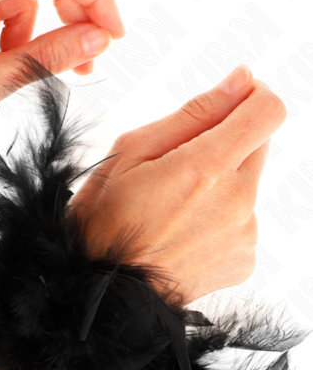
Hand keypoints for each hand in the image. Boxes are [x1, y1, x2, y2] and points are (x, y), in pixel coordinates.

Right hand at [69, 64, 286, 306]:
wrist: (102, 289)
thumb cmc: (104, 220)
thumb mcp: (131, 152)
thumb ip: (193, 113)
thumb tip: (241, 80)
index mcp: (205, 169)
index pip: (268, 111)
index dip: (253, 96)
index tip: (229, 100)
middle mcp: (236, 202)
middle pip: (257, 144)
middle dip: (224, 141)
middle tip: (176, 165)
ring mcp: (244, 234)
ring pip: (247, 183)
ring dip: (219, 182)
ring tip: (172, 207)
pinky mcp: (245, 259)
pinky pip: (243, 219)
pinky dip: (219, 216)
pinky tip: (182, 231)